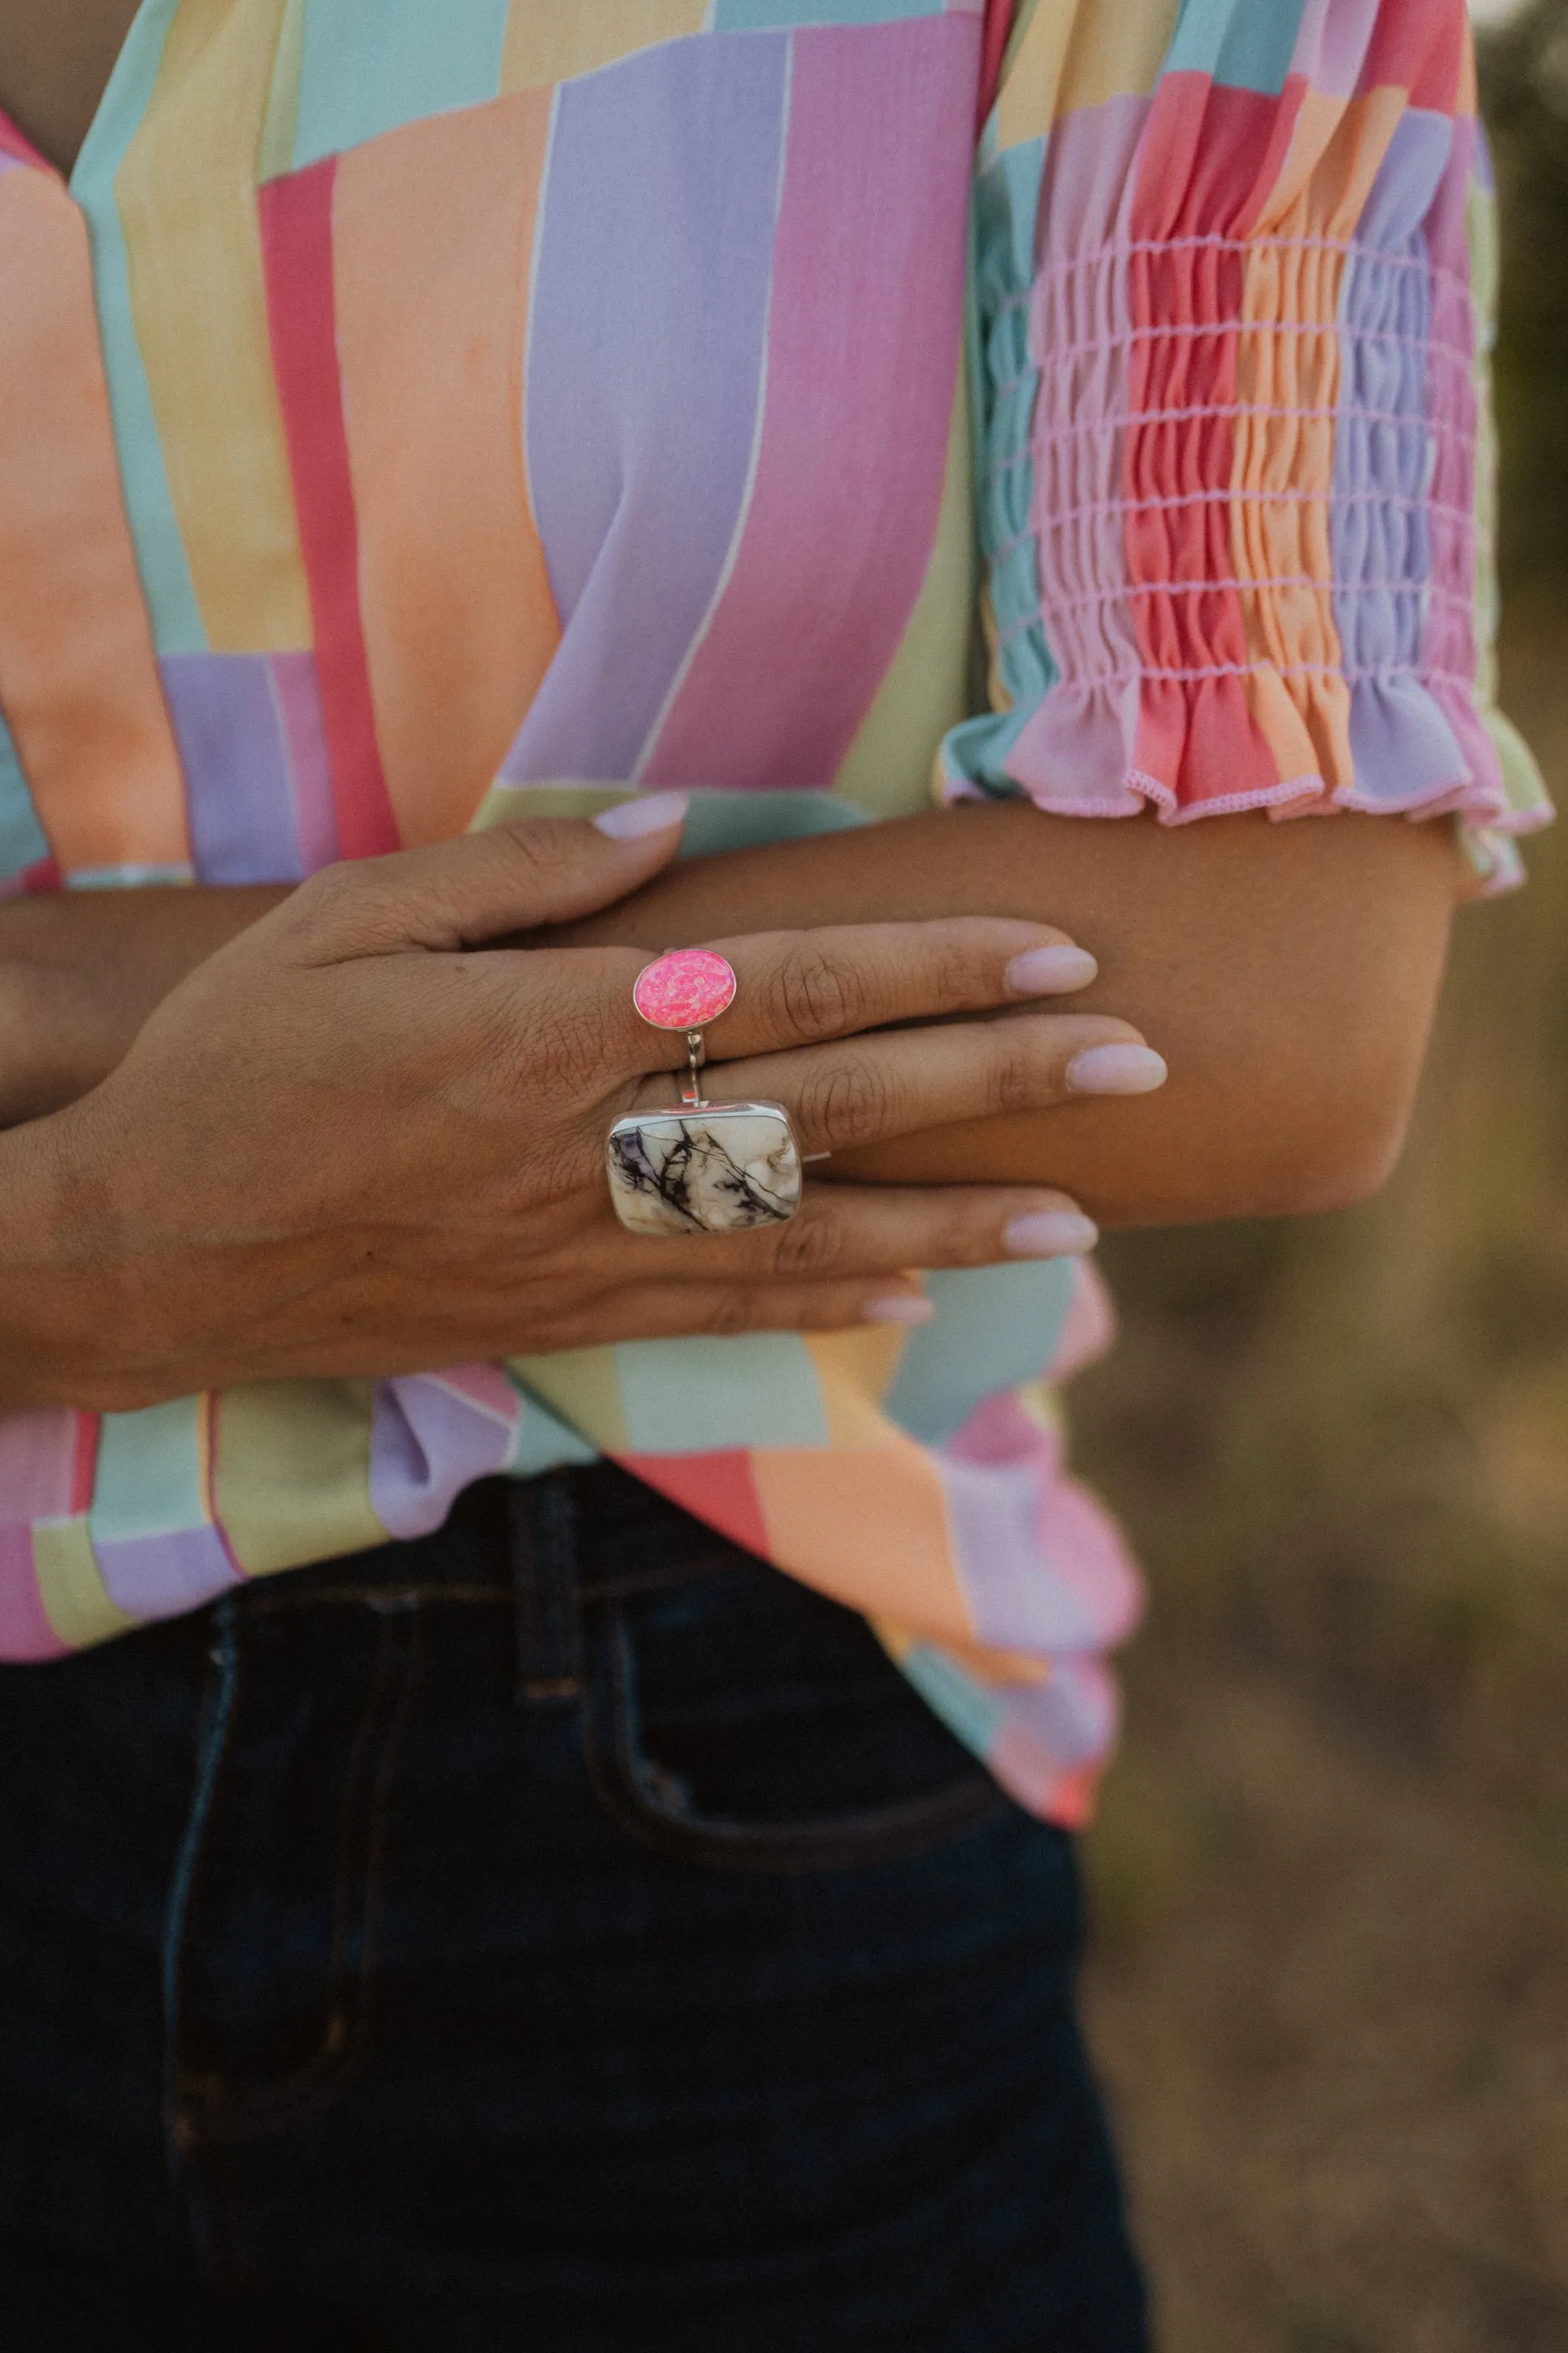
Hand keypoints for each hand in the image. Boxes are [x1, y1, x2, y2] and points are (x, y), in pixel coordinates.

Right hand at [5, 807, 1162, 1411]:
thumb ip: (512, 876)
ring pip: (805, 1235)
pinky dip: (824, 1308)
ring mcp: (579, 1251)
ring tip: (1082, 1216)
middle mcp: (585, 1149)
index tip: (1053, 951)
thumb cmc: (236, 1069)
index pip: (784, 991)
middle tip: (1136, 1062)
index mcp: (544, 1030)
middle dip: (995, 1082)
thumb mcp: (343, 929)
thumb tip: (667, 832)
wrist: (146, 1253)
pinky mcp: (557, 1322)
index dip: (932, 968)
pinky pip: (718, 1317)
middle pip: (832, 1110)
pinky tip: (910, 1298)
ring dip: (951, 1223)